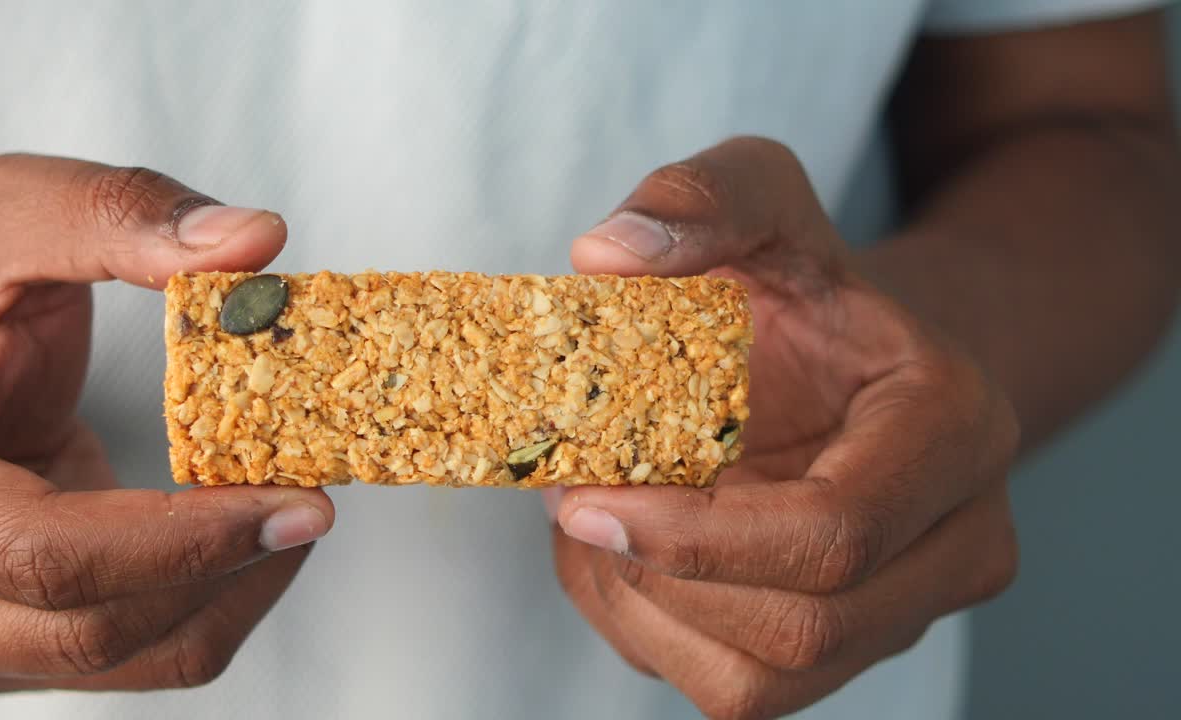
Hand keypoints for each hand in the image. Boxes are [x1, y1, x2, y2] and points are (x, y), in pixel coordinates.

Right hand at [0, 154, 333, 694]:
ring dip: (227, 598)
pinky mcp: (3, 646)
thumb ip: (113, 212)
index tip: (293, 500)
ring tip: (288, 516)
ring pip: (116, 663)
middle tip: (311, 506)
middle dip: (222, 572)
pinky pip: (126, 661)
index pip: (43, 553)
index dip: (183, 537)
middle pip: (84, 631)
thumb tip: (251, 242)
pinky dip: (206, 611)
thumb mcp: (7, 222)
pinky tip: (248, 542)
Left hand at [551, 138, 1018, 718]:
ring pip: (759, 683)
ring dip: (642, 610)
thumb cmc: (809, 289)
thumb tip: (606, 253)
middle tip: (569, 500)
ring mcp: (904, 613)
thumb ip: (701, 196)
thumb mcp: (763, 200)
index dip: (694, 537)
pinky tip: (621, 556)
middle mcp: (957, 545)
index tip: (581, 497)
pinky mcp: (844, 652)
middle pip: (799, 627)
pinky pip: (734, 691)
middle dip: (657, 578)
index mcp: (954, 433)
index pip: (834, 533)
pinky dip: (649, 633)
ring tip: (591, 520)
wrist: (853, 365)